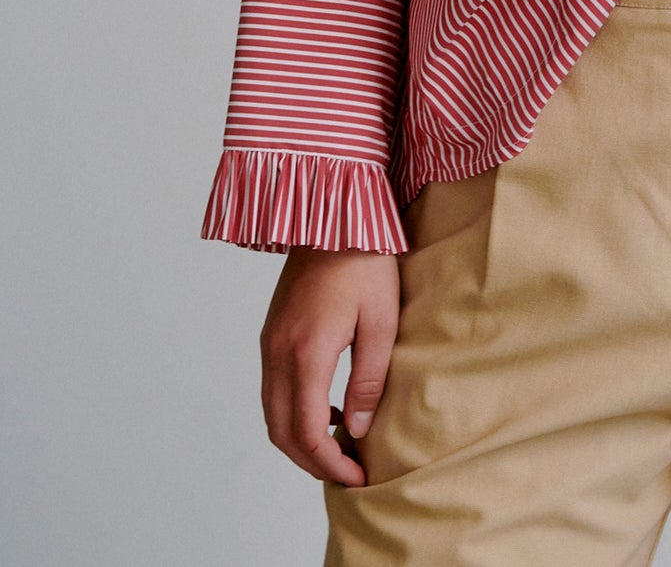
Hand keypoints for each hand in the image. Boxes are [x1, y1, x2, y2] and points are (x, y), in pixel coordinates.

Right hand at [260, 246, 400, 485]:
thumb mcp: (381, 321)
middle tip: (347, 472)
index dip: (331, 463)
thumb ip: (369, 379)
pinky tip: (330, 409)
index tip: (358, 475)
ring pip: (272, 414)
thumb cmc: (365, 262)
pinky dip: (294, 413)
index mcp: (306, 353)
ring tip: (340, 446)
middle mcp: (277, 353)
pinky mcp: (271, 334)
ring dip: (300, 440)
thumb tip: (358, 429)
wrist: (333, 216)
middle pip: (282, 432)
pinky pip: (273, 389)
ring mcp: (269, 343)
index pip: (308, 432)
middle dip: (313, 462)